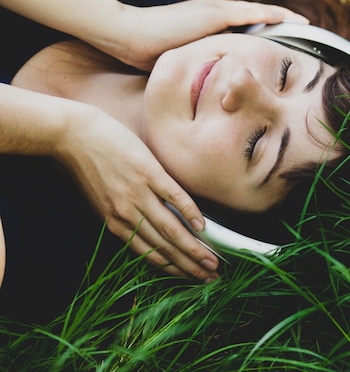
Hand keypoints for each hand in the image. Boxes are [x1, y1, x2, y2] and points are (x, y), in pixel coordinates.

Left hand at [55, 105, 218, 280]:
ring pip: (171, 228)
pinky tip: (203, 226)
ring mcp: (139, 192)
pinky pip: (173, 196)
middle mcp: (128, 213)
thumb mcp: (102, 197)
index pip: (150, 253)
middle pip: (165, 246)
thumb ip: (126, 213)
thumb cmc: (86, 163)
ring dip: (193, 249)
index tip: (191, 278)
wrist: (72, 134)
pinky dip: (189, 212)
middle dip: (189, 266)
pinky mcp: (148, 171)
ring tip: (212, 262)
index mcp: (116, 222)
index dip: (173, 269)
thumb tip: (150, 224)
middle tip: (211, 278)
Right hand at [101, 0, 308, 70]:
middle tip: (306, 37)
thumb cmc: (149, 54)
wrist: (129, 36)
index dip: (267, 38)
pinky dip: (273, 15)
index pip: (246, 30)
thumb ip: (202, 71)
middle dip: (282, 27)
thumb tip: (215, 91)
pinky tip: (293, 20)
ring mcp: (216, 10)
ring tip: (307, 25)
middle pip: (258, 19)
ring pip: (260, 13)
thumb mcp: (184, 64)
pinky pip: (252, 13)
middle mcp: (217, 13)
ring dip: (284, 18)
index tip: (286, 49)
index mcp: (211, 27)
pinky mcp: (215, 12)